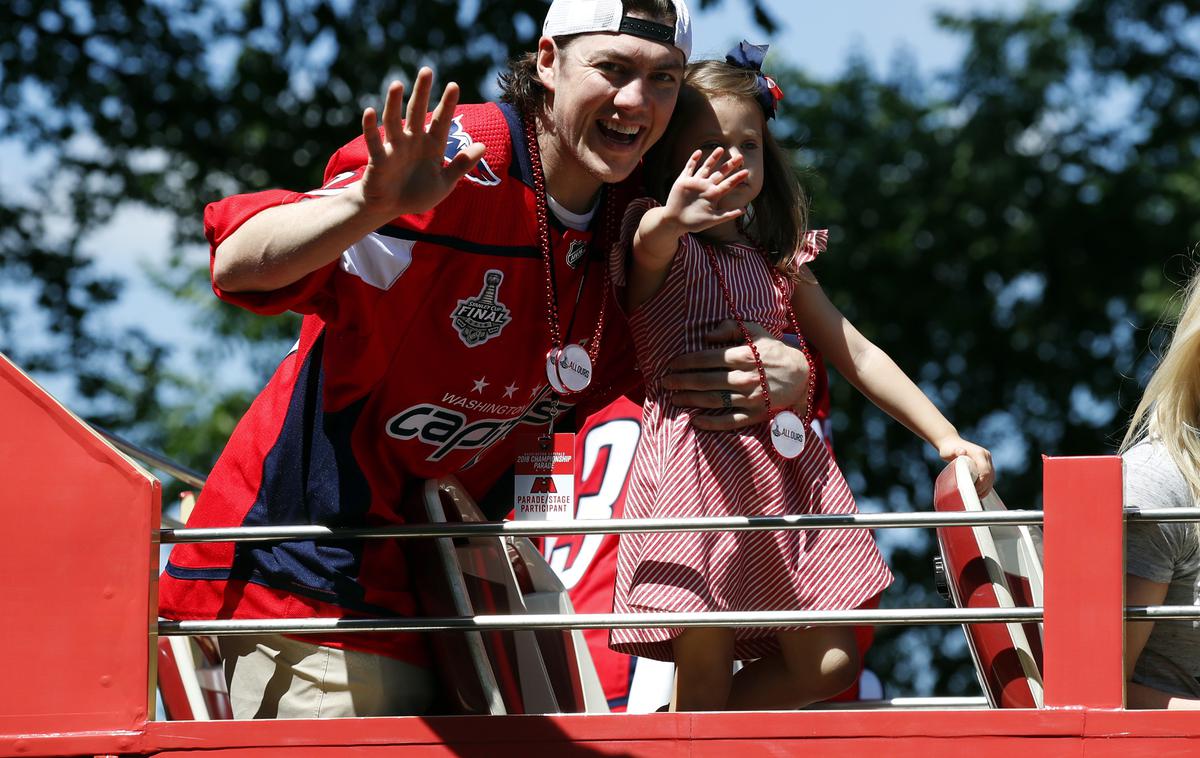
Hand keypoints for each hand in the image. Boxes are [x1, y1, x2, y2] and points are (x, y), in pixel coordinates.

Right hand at [358, 68, 485, 218]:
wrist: (390, 208)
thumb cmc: (417, 194)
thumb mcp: (445, 182)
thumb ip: (462, 165)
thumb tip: (483, 146)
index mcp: (431, 146)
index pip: (441, 121)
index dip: (447, 104)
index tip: (454, 85)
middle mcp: (413, 141)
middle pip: (417, 112)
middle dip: (421, 92)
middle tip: (426, 71)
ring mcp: (394, 147)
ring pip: (394, 120)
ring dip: (394, 103)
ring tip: (397, 84)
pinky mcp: (378, 158)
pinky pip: (374, 141)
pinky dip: (370, 127)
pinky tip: (369, 111)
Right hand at [661, 148, 749, 233]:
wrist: (675, 222)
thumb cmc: (694, 223)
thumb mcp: (713, 220)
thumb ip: (727, 215)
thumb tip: (744, 210)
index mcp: (713, 195)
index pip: (728, 184)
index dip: (737, 178)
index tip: (746, 172)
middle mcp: (706, 187)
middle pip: (720, 173)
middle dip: (729, 165)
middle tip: (740, 157)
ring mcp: (695, 183)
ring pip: (706, 167)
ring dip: (713, 158)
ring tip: (721, 149)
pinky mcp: (683, 181)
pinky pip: (689, 168)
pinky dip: (693, 160)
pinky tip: (699, 152)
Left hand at [662, 320, 809, 430]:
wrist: (801, 375)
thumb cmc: (772, 351)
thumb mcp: (756, 331)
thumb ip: (731, 327)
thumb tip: (707, 335)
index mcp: (745, 356)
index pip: (708, 359)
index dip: (686, 362)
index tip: (671, 364)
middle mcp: (746, 378)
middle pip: (706, 380)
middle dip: (682, 381)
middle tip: (664, 382)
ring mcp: (751, 398)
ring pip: (714, 400)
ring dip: (691, 400)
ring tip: (674, 398)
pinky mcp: (755, 414)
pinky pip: (730, 422)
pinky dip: (711, 424)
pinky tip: (695, 421)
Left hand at [938, 437, 994, 495]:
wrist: (951, 443)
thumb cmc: (948, 449)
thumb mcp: (949, 451)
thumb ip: (955, 452)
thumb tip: (962, 451)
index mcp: (979, 453)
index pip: (985, 471)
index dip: (981, 483)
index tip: (973, 490)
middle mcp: (986, 456)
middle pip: (990, 475)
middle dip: (984, 487)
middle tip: (974, 495)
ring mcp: (987, 459)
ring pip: (991, 477)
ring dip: (986, 487)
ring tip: (977, 495)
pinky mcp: (986, 464)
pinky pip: (989, 476)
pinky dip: (986, 485)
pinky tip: (980, 492)